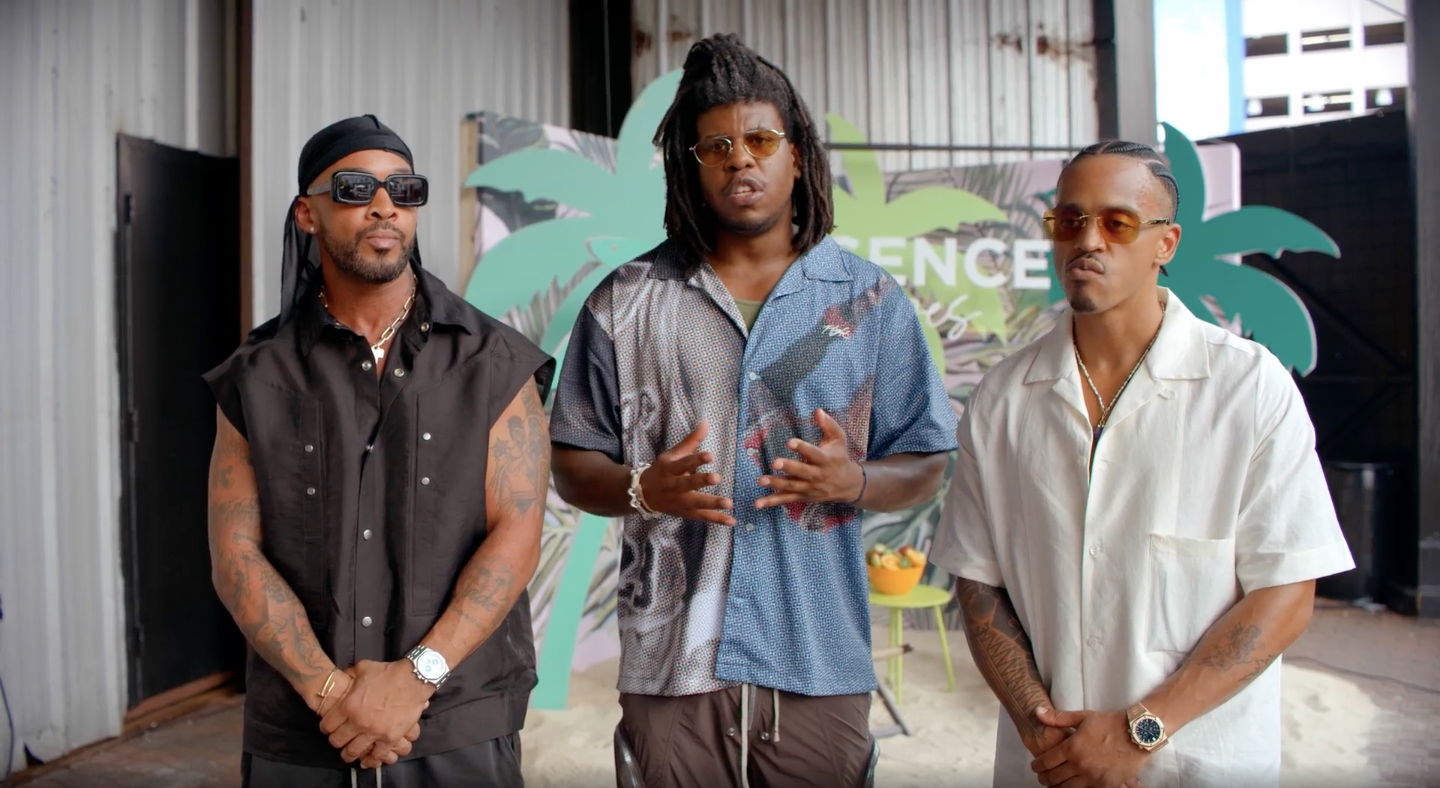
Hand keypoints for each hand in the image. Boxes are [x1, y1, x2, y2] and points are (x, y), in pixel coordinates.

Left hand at [319, 660, 431, 765]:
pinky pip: (377, 755)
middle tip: (338, 741)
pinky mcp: (390, 738)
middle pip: (338, 741)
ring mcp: (374, 732)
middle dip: (336, 741)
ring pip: (354, 751)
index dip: (326, 727)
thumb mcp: (362, 668)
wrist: (412, 679)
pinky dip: (371, 759)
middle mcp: (358, 722)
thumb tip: (342, 677)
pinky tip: (368, 760)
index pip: (327, 725)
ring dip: (350, 754)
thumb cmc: (387, 673)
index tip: (328, 728)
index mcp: (348, 706)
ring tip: (350, 754)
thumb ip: (349, 674)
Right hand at [638, 421, 735, 524]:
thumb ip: (691, 441)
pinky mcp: (685, 513)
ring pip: (695, 503)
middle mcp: (673, 486)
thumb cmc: (661, 471)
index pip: (683, 463)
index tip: (710, 455)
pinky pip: (702, 517)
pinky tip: (732, 521)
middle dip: (701, 481)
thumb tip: (706, 423)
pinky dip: (717, 520)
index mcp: (670, 469)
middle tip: (717, 477)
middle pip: (687, 484)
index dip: (696, 460)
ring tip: (729, 503)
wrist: (642, 494)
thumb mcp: (672, 455)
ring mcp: (679, 502)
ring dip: (712, 504)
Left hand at [755, 409, 862, 508]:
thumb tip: (817, 410)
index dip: (802, 448)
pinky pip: (785, 500)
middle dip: (788, 468)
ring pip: (791, 487)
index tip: (790, 442)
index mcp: (825, 460)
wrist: (847, 485)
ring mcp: (809, 488)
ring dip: (776, 484)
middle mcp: (817, 475)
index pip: (813, 454)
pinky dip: (771, 502)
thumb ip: (829, 425)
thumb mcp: (839, 439)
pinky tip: (758, 503)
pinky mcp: (802, 497)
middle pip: (802, 472)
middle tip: (774, 462)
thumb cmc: (839, 457)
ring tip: (761, 480)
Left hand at [1028, 707, 1149, 787]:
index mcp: (1072, 748)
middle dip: (1044, 778)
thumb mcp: (1083, 717)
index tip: (1035, 766)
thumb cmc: (1109, 723)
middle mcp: (1080, 765)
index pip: (1045, 762)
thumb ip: (1058, 718)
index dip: (1037, 765)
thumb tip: (1037, 712)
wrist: (1137, 734)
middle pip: (1053, 778)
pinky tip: (1072, 785)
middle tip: (1042, 776)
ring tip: (1054, 783)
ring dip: (1057, 786)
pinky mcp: (1105, 785)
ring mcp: (1092, 778)